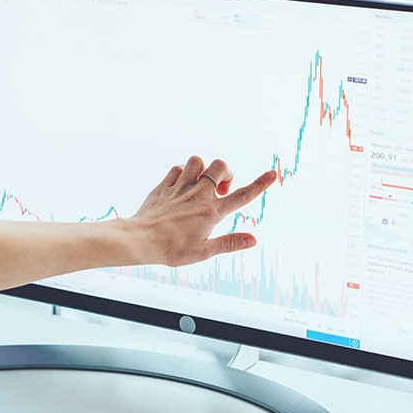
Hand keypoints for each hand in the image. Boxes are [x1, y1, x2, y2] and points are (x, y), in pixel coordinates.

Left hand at [125, 155, 276, 266]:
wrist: (140, 240)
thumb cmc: (171, 249)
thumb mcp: (203, 252)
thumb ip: (229, 243)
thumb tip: (253, 240)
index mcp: (211, 212)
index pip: (242, 196)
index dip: (260, 185)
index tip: (273, 174)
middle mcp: (198, 195)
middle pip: (220, 166)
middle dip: (226, 172)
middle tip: (220, 190)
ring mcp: (180, 188)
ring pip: (197, 161)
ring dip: (202, 169)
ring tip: (199, 184)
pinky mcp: (164, 186)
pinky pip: (177, 169)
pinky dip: (181, 173)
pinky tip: (180, 186)